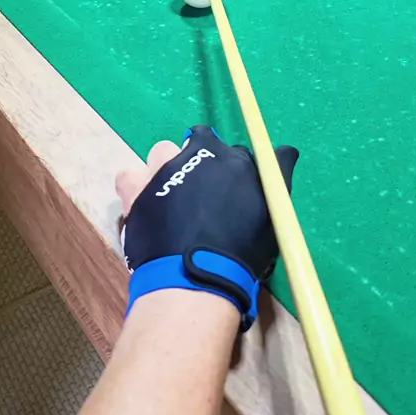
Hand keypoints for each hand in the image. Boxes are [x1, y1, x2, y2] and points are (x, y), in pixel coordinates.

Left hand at [116, 126, 298, 329]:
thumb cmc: (241, 252)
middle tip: (200, 194)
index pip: (236, 153)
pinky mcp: (137, 185)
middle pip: (200, 142)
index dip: (231, 173)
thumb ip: (276, 178)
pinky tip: (143, 204)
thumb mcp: (272, 215)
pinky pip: (129, 174)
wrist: (195, 273)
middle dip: (200, 161)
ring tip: (169, 198)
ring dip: (167, 168)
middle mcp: (200, 154)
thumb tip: (286, 151)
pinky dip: (135, 187)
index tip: (228, 192)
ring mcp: (165, 167)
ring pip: (164, 152)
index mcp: (236, 159)